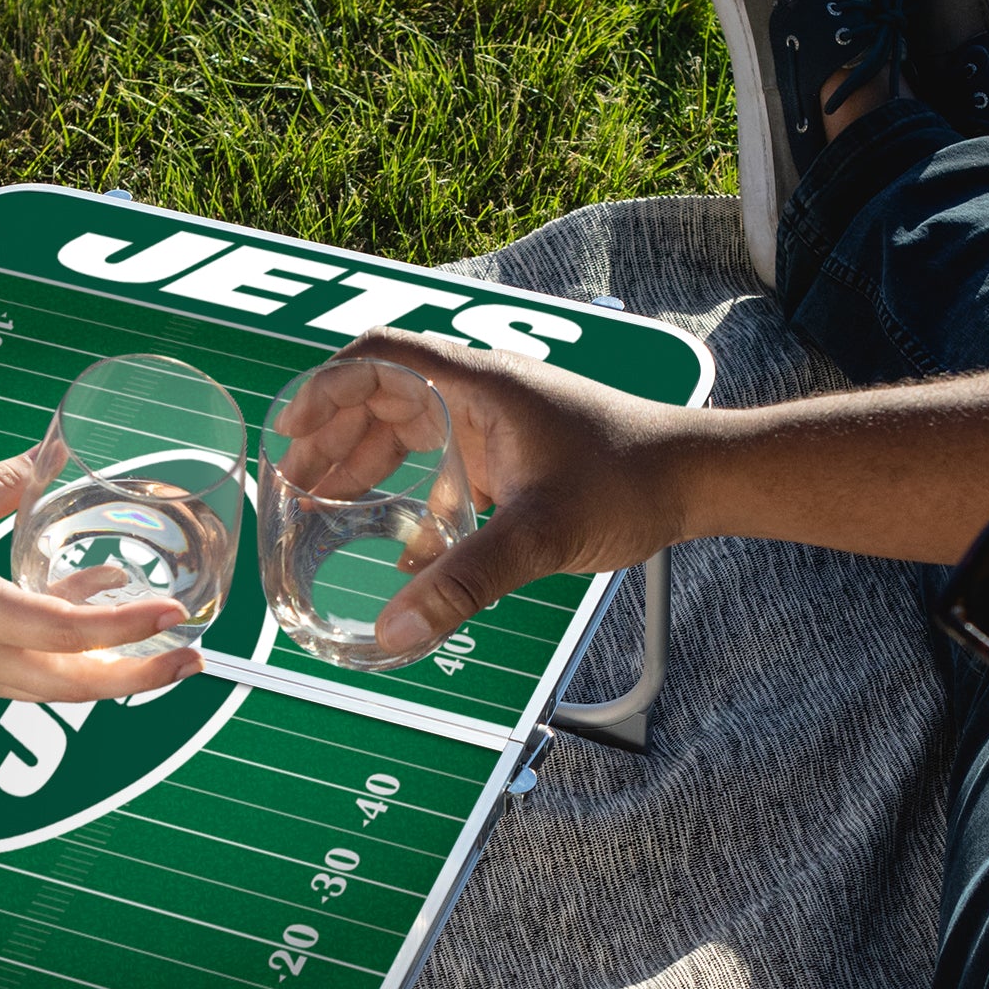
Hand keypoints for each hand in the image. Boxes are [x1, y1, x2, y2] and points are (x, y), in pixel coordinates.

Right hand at [0, 453, 207, 703]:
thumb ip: (3, 486)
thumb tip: (54, 455)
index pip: (66, 632)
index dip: (127, 625)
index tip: (175, 611)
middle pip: (79, 686)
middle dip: (144, 677)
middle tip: (196, 658)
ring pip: (58, 687)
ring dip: (112, 669)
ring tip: (161, 638)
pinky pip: (30, 677)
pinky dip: (69, 657)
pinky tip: (85, 611)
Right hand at [330, 328, 696, 655]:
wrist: (697, 477)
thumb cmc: (629, 481)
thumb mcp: (539, 535)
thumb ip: (464, 580)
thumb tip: (394, 629)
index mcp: (479, 385)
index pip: (381, 359)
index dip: (326, 389)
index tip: (291, 430)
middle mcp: (483, 394)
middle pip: (385, 397)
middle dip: (334, 436)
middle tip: (294, 482)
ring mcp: (499, 425)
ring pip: (413, 431)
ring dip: (367, 464)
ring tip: (323, 506)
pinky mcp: (516, 457)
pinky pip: (447, 468)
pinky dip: (414, 498)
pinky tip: (401, 551)